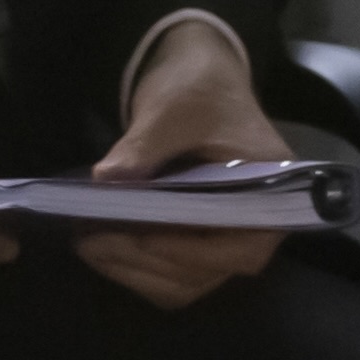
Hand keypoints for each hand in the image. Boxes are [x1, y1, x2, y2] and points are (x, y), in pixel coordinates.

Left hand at [75, 16, 304, 311]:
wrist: (199, 79)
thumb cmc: (198, 89)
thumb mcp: (171, 109)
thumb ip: (144, 146)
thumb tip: (107, 180)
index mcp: (270, 189)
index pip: (243, 247)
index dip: (194, 252)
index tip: (146, 239)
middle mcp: (257, 223)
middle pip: (209, 271)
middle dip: (149, 262)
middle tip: (93, 241)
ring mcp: (227, 236)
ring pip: (187, 281)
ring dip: (138, 271)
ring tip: (89, 245)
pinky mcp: (201, 239)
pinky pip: (175, 273)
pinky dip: (139, 268)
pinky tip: (102, 248)